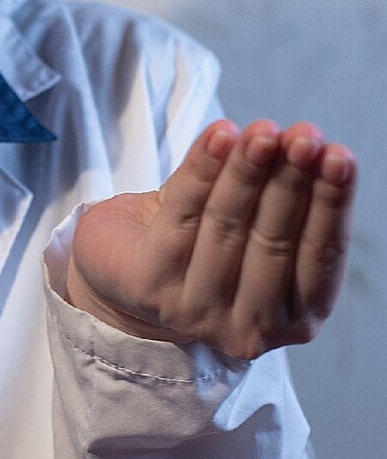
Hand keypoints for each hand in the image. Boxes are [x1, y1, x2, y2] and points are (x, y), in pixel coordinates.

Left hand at [65, 120, 356, 362]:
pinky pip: (181, 215)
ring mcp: (194, 312)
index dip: (332, 205)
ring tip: (263, 131)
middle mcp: (247, 327)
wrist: (119, 266)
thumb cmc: (201, 241)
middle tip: (305, 137)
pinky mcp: (147, 287)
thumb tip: (295, 140)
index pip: (321, 256)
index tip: (339, 156)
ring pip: (227, 226)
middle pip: (274, 241)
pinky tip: (220, 135)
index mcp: (291, 316)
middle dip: (292, 182)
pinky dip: (203, 170)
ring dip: (247, 171)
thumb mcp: (250, 223)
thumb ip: (272, 191)